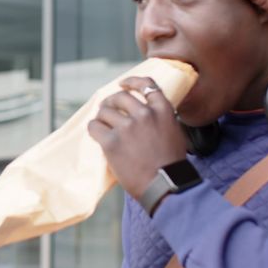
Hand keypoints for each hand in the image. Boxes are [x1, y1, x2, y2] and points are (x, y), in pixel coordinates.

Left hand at [87, 76, 188, 198]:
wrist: (165, 185)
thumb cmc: (170, 164)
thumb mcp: (173, 132)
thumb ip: (160, 119)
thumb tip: (144, 113)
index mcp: (162, 111)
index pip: (146, 85)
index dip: (132, 82)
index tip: (123, 84)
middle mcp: (144, 114)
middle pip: (120, 97)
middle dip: (111, 101)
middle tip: (107, 109)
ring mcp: (127, 127)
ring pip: (105, 111)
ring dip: (102, 117)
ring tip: (102, 124)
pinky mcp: (111, 142)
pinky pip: (94, 127)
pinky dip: (93, 128)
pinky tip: (96, 133)